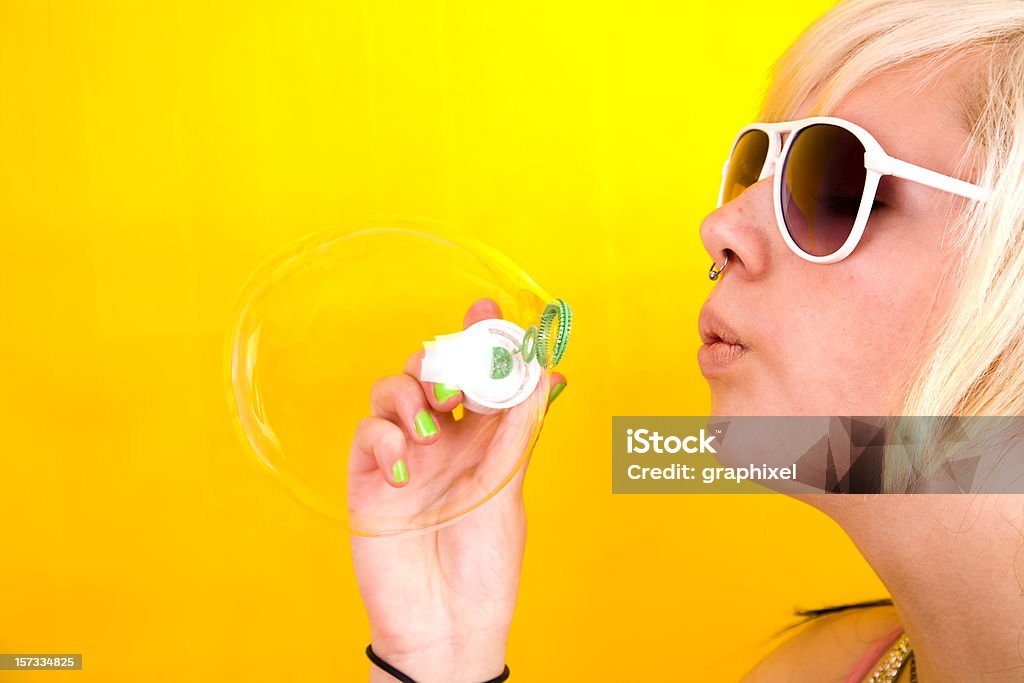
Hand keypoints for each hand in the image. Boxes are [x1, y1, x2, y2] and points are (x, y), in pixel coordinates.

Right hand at [348, 297, 565, 682]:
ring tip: (431, 425)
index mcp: (485, 440)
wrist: (445, 624)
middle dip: (442, 361)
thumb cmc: (485, 565)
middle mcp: (444, 441)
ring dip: (411, 393)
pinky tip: (406, 467)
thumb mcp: (508, 489)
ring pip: (394, 390)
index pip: (481, 376)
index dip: (482, 339)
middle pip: (433, 371)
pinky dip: (384, 437)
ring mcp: (405, 456)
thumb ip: (519, 430)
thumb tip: (546, 372)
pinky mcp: (370, 477)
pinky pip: (367, 432)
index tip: (487, 308)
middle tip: (457, 385)